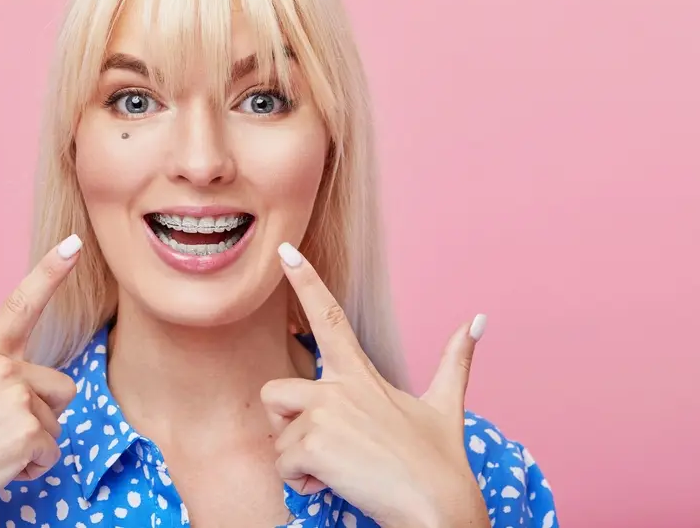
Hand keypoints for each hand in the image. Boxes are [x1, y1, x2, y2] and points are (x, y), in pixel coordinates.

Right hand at [0, 235, 82, 527]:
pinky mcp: (28, 430)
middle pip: (60, 387)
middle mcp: (2, 369)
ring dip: (35, 444)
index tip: (74, 242)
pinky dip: (33, 468)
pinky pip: (54, 451)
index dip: (50, 271)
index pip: (21, 305)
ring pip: (58, 420)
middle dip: (39, 416)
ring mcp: (16, 398)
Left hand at [261, 243, 490, 527]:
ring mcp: (324, 413)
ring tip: (336, 470)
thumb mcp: (445, 406)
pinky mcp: (314, 442)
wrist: (439, 510)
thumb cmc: (439, 464)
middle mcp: (338, 388)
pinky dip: (300, 482)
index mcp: (361, 375)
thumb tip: (478, 320)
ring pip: (277, 432)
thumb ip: (454, 361)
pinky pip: (282, 463)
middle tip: (323, 448)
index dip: (305, 281)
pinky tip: (333, 485)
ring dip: (296, 458)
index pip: (329, 317)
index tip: (284, 251)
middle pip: (276, 390)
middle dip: (285, 423)